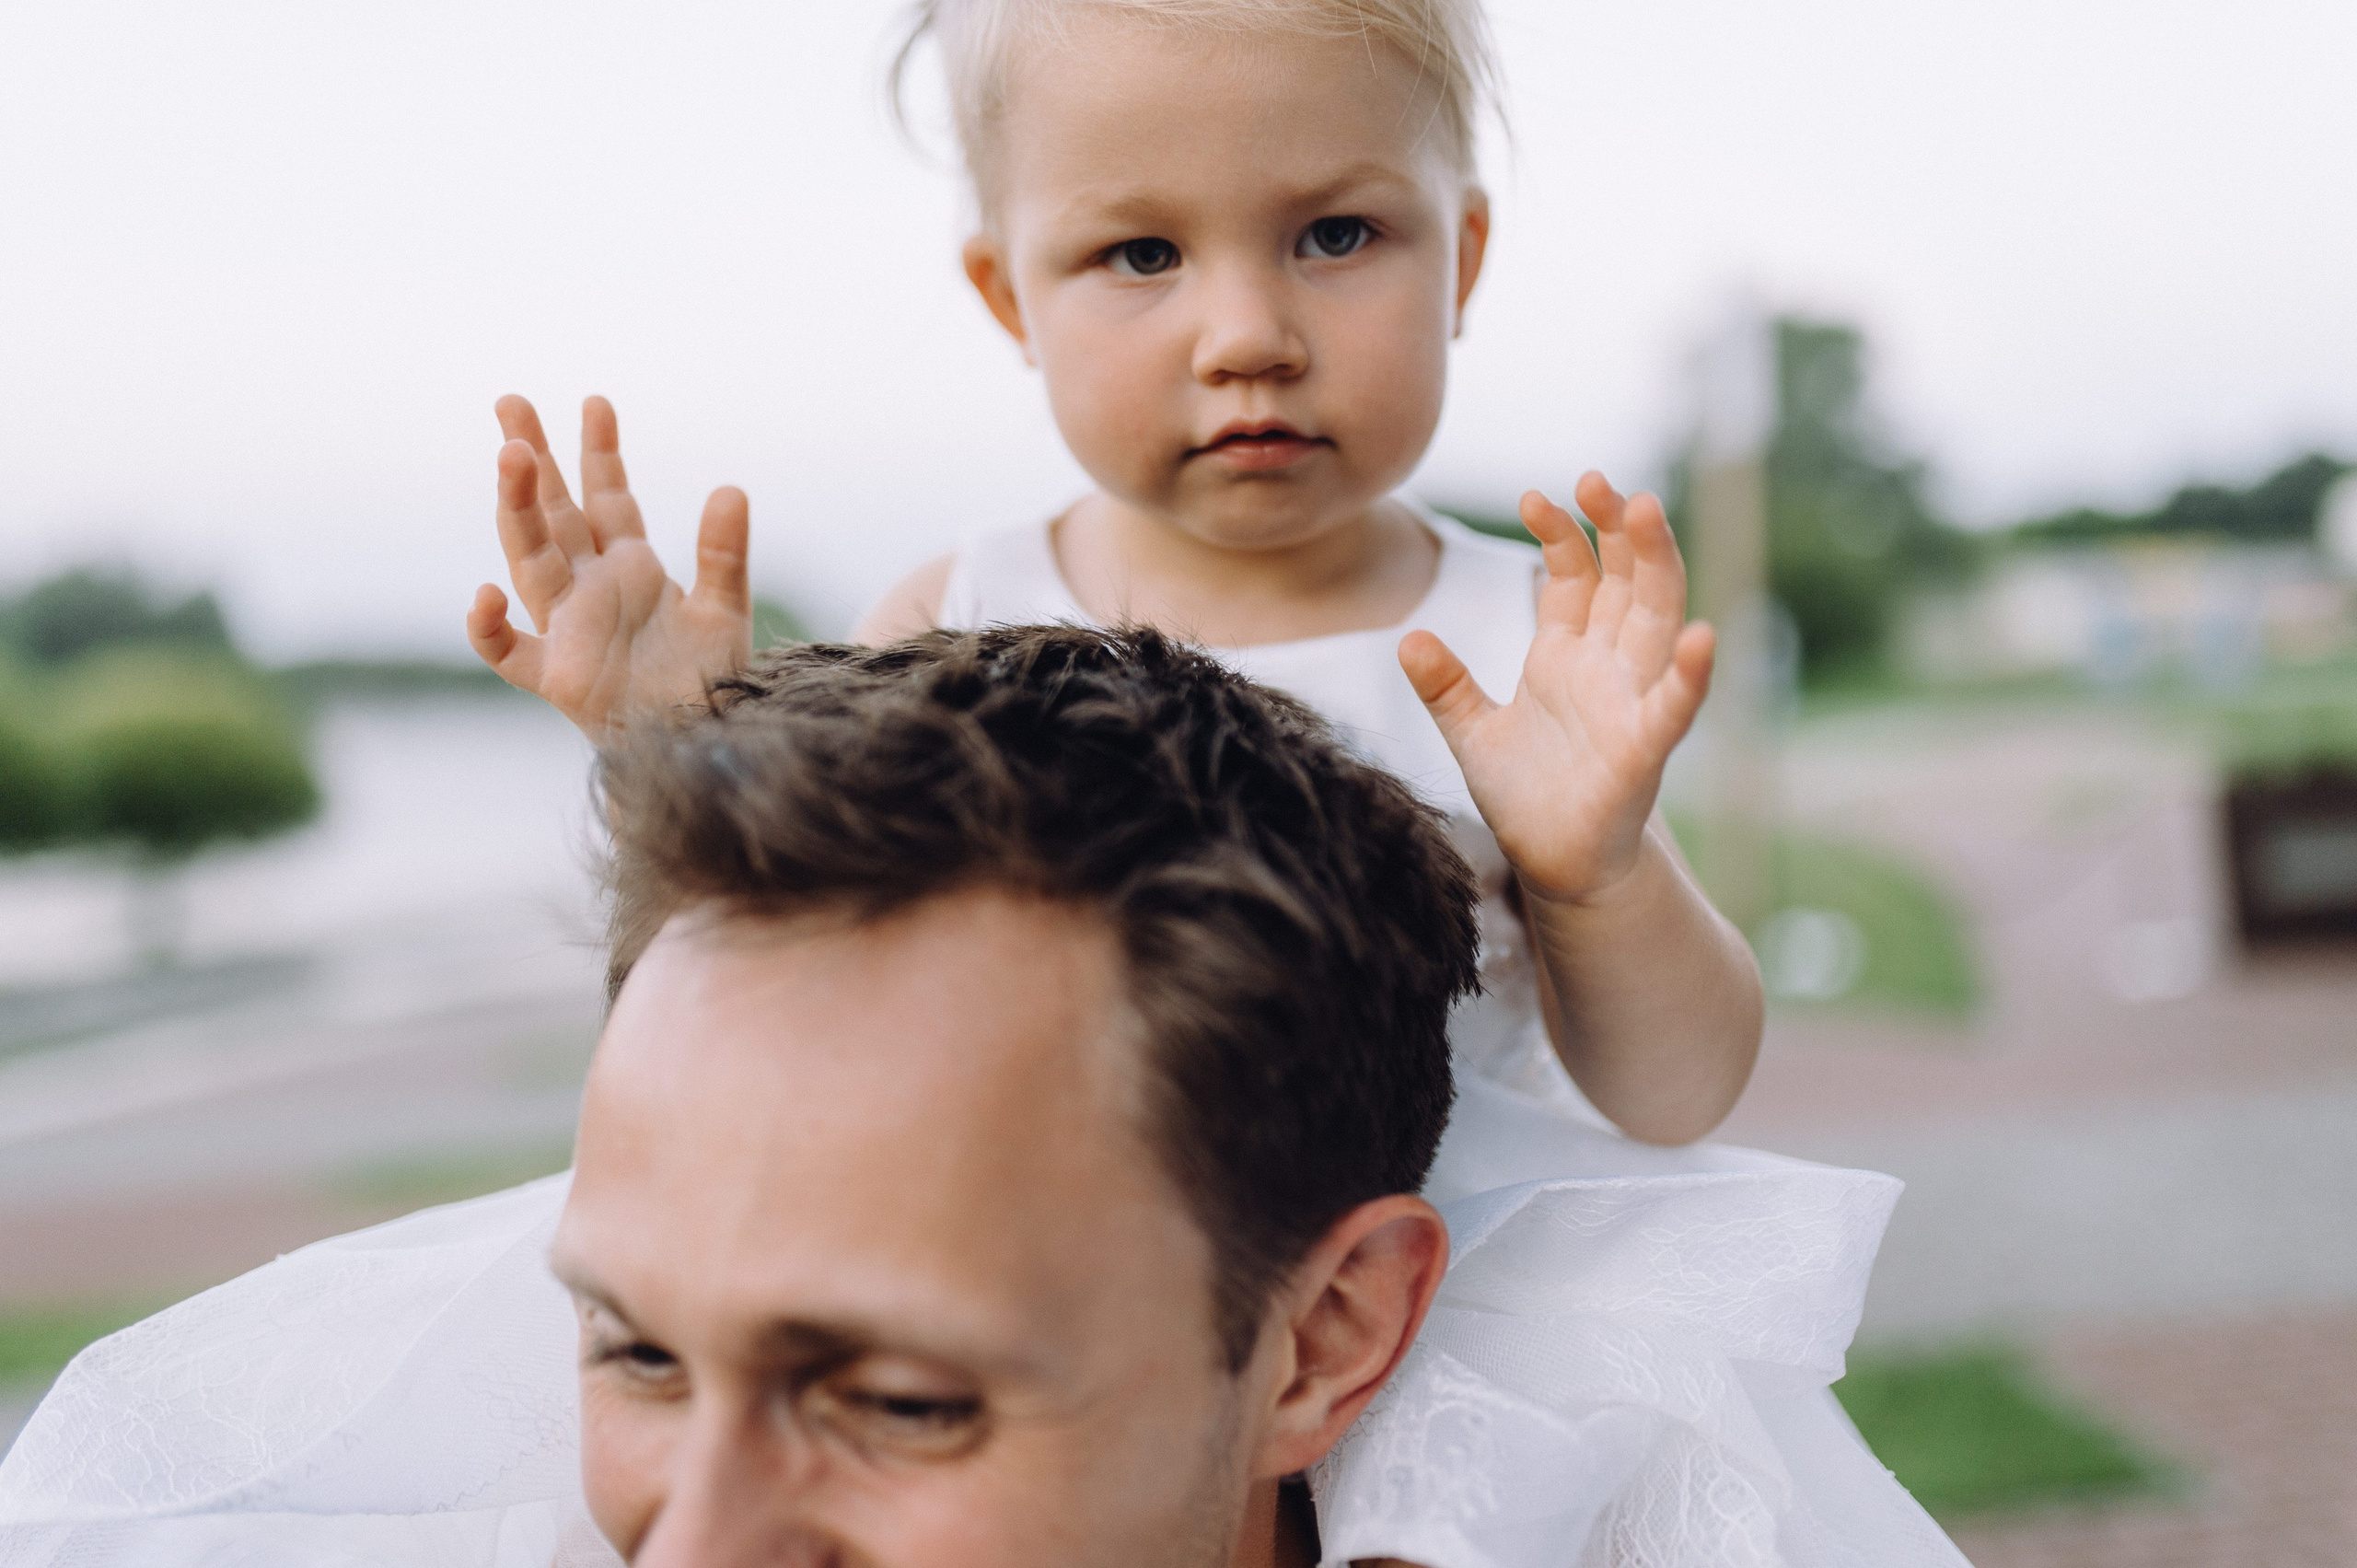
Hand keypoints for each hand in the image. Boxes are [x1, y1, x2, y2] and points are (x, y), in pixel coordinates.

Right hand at [466, 395, 752, 737]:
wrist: (702, 742)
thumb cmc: (709, 681)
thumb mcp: (726, 609)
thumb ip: (723, 553)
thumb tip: (731, 488)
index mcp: (628, 568)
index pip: (606, 498)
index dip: (600, 452)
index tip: (595, 403)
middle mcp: (590, 590)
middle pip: (552, 514)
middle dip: (532, 459)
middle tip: (511, 401)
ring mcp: (567, 629)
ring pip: (529, 559)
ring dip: (518, 508)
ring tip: (513, 455)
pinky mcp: (555, 677)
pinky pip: (507, 652)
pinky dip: (490, 627)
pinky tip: (487, 593)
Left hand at [1401, 473, 1713, 906]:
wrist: (1555, 868)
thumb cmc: (1528, 798)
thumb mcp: (1473, 734)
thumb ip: (1446, 686)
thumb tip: (1408, 638)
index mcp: (1567, 657)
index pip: (1576, 576)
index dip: (1562, 533)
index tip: (1535, 496)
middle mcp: (1607, 669)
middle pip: (1626, 581)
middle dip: (1618, 529)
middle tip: (1599, 480)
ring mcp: (1631, 705)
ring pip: (1657, 621)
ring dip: (1656, 566)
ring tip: (1646, 511)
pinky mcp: (1643, 753)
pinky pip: (1673, 708)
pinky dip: (1689, 675)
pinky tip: (1699, 638)